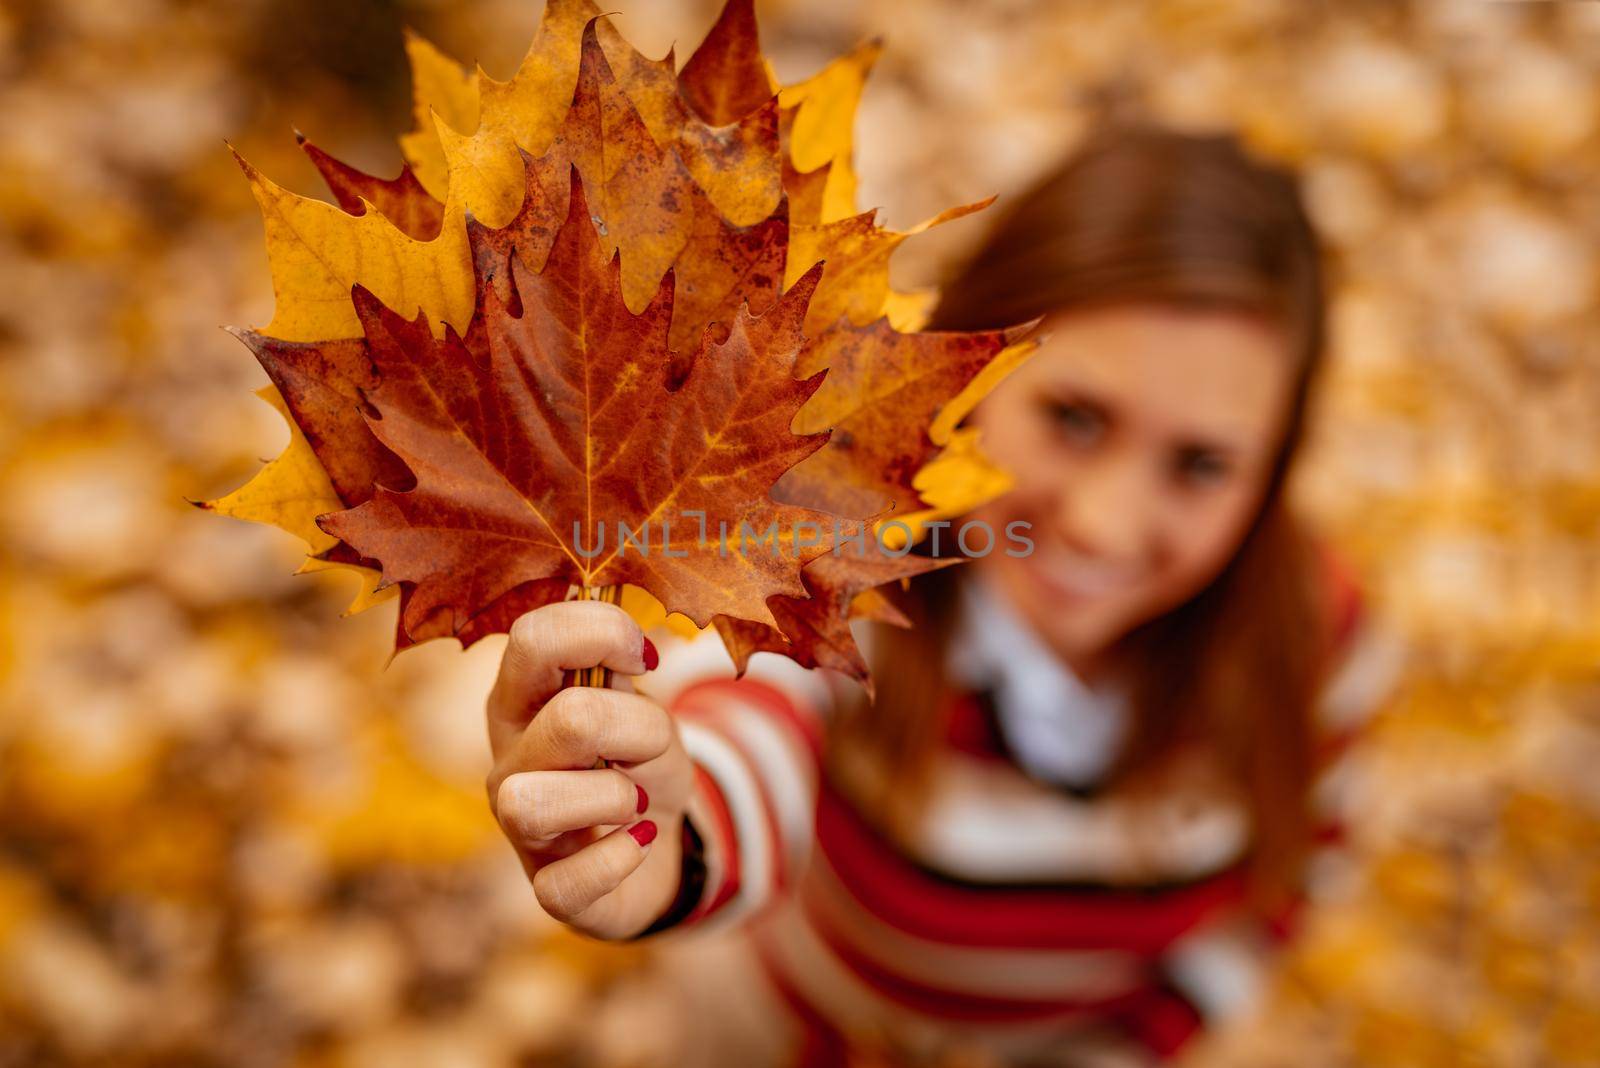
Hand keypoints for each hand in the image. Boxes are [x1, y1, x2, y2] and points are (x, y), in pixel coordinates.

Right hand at [485, 600, 693, 938]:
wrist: (660, 835)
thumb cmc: (637, 759)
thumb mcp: (639, 702)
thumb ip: (620, 668)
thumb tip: (627, 645)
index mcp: (523, 697)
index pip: (533, 637)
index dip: (604, 635)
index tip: (644, 661)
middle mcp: (509, 759)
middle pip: (568, 720)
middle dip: (637, 730)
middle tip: (646, 748)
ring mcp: (518, 828)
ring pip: (536, 805)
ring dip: (612, 798)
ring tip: (632, 801)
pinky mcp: (547, 889)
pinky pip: (566, 884)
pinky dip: (619, 860)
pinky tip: (636, 843)